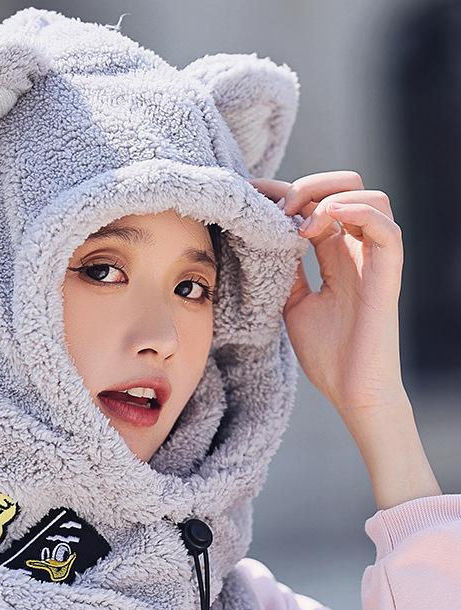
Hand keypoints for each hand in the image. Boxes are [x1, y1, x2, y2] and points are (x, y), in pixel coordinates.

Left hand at [249, 171, 406, 418]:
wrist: (350, 391)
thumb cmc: (327, 354)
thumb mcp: (293, 303)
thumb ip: (287, 270)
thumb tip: (267, 239)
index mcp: (336, 256)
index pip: (319, 204)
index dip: (288, 192)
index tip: (253, 195)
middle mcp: (358, 251)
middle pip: (348, 188)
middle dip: (311, 186)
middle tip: (280, 209)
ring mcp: (374, 260)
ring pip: (373, 197)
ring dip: (331, 197)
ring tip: (300, 223)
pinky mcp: (388, 274)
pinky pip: (386, 227)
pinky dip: (356, 212)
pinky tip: (321, 224)